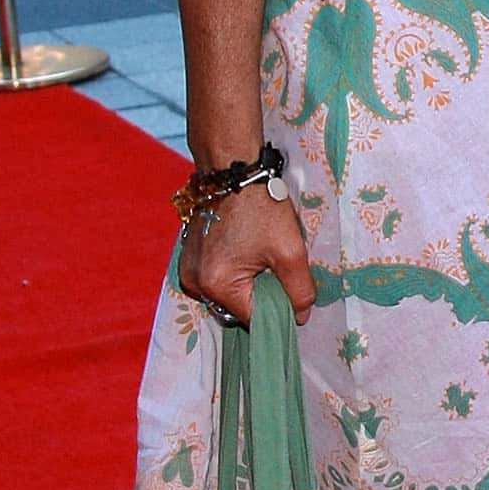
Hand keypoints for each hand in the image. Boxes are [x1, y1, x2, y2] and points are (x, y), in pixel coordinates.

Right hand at [179, 181, 316, 325]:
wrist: (233, 170)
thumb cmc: (262, 207)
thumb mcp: (290, 251)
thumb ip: (299, 290)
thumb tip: (300, 317)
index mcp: (216, 284)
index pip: (252, 319)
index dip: (277, 312)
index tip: (292, 298)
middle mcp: (195, 283)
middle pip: (237, 309)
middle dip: (261, 298)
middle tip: (278, 272)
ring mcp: (188, 271)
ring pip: (227, 295)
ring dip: (247, 286)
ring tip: (262, 260)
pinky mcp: (189, 259)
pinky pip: (215, 279)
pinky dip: (233, 274)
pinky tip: (247, 253)